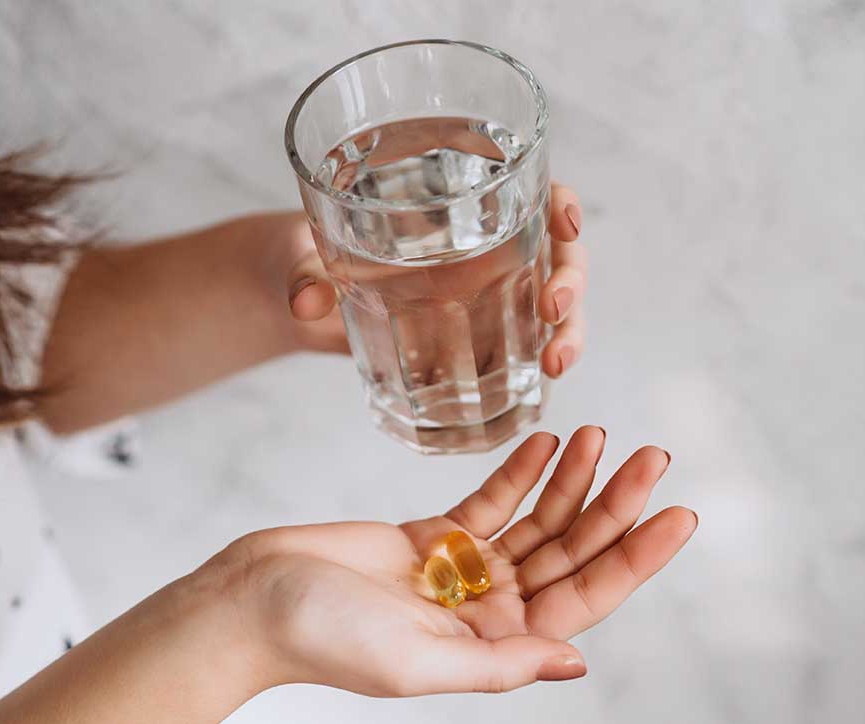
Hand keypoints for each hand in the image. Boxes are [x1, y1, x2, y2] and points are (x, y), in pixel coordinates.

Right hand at [221, 427, 695, 695]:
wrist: (252, 600)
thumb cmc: (324, 640)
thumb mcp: (419, 663)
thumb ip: (499, 664)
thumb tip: (576, 662)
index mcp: (494, 647)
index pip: (584, 599)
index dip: (634, 557)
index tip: (678, 515)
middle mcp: (487, 610)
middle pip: (570, 551)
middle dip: (615, 505)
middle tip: (654, 455)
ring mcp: (461, 570)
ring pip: (536, 520)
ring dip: (572, 480)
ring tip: (603, 434)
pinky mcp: (429, 535)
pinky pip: (489, 499)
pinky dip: (520, 470)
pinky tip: (550, 440)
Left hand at [278, 183, 587, 376]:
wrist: (294, 291)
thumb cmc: (301, 249)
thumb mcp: (299, 253)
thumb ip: (305, 271)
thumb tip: (306, 301)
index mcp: (450, 203)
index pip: (528, 187)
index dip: (560, 201)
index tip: (565, 223)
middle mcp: (481, 244)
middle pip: (555, 251)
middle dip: (570, 281)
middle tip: (554, 311)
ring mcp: (484, 293)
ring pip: (551, 304)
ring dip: (567, 333)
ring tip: (554, 364)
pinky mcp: (471, 338)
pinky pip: (519, 351)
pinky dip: (534, 372)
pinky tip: (535, 396)